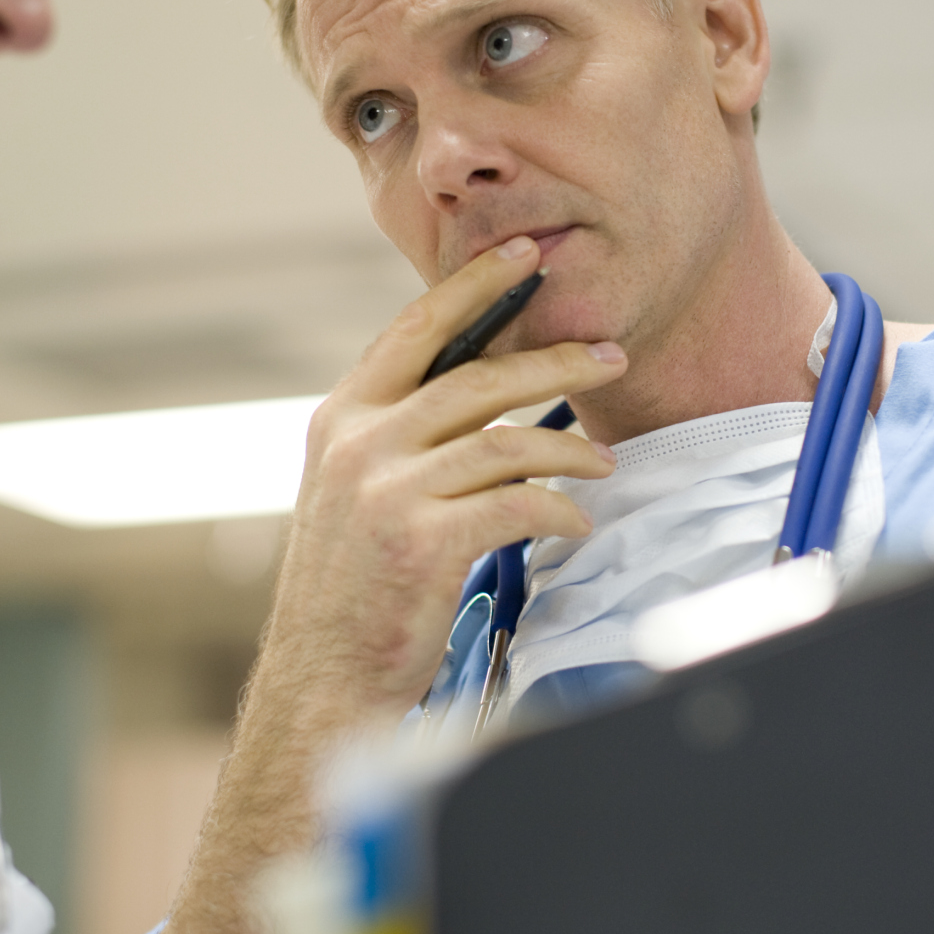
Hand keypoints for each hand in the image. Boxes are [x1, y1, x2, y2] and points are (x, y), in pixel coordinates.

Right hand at [277, 234, 626, 715]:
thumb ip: (399, 433)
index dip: (473, 288)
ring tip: (604, 460)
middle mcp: (360, 443)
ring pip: (509, 442)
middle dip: (555, 360)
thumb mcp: (352, 489)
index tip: (523, 256)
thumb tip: (474, 386)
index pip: (415, 330)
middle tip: (611, 356)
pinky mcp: (424, 542)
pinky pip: (519, 505)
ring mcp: (389, 492)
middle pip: (479, 378)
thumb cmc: (354, 586)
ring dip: (570, 448)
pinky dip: (558, 511)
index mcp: (342, 419)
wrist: (322, 677)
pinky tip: (575, 522)